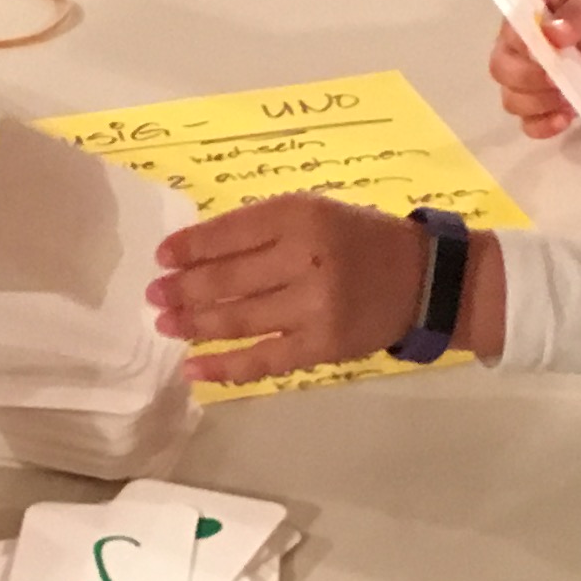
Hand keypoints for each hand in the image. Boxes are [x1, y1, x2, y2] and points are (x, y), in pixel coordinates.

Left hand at [147, 195, 433, 383]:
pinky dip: (224, 366)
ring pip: (238, 319)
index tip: (162, 257)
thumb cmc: (361, 240)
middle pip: (227, 278)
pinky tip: (192, 368)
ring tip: (165, 324)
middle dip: (183, 288)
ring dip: (194, 323)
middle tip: (155, 295)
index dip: (190, 247)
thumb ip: (265, 228)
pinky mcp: (321, 345)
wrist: (425, 279)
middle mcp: (305, 257)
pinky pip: (263, 360)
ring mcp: (313, 306)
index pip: (230, 232)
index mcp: (302, 215)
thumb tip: (199, 255)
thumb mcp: (317, 213)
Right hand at [489, 0, 580, 139]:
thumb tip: (551, 34)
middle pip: (501, 70)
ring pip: (512, 100)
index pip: (508, 33)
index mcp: (527, 17)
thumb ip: (577, 14)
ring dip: (536, 104)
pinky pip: (530, 124)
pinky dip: (542, 127)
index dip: (522, 46)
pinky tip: (564, 120)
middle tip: (557, 81)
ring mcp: (533, 80)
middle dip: (526, 79)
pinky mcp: (548, 105)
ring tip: (567, 100)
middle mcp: (521, 50)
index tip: (548, 52)